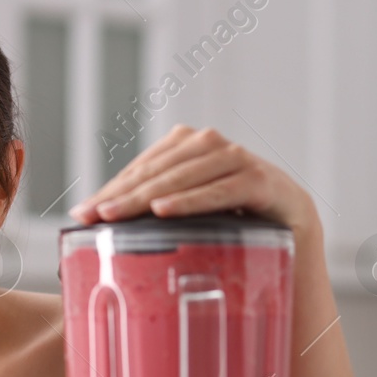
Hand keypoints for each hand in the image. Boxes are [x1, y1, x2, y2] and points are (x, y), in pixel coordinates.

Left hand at [68, 124, 318, 233]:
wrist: (295, 232)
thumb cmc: (235, 225)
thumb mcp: (192, 216)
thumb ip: (158, 211)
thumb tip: (100, 224)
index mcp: (188, 147)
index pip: (141, 168)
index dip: (110, 190)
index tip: (82, 214)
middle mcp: (210, 145)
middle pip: (157, 170)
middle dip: (121, 194)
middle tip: (93, 217)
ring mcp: (237, 159)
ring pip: (183, 176)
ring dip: (148, 196)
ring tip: (117, 216)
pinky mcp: (261, 181)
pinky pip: (220, 189)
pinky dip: (191, 200)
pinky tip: (165, 211)